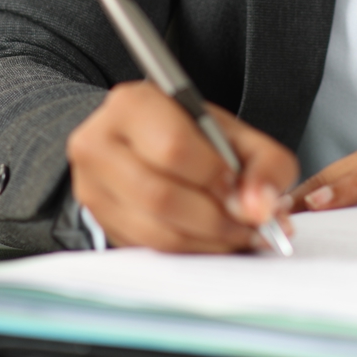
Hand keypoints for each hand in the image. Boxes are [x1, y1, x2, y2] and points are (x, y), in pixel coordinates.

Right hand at [67, 81, 299, 251]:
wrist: (145, 142)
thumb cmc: (192, 136)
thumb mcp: (236, 134)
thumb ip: (265, 164)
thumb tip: (262, 208)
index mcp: (132, 105)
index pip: (174, 149)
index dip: (216, 178)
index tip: (242, 191)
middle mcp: (98, 142)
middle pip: (160, 196)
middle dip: (216, 219)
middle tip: (248, 224)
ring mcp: (90, 186)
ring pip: (154, 231)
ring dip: (206, 241)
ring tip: (236, 233)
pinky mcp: (97, 220)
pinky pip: (148, 249)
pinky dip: (188, 251)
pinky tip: (210, 240)